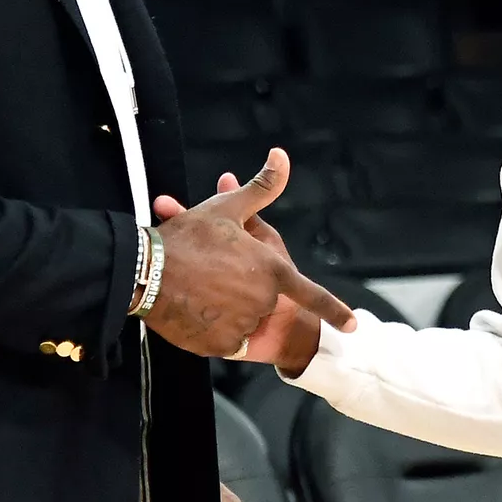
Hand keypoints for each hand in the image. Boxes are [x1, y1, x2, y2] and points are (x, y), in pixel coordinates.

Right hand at [154, 168, 325, 374]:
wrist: (147, 272)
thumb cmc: (190, 236)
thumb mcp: (229, 208)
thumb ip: (262, 187)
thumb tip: (282, 155)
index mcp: (273, 269)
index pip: (313, 294)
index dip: (335, 310)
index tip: (354, 325)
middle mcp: (264, 302)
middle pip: (262, 299)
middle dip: (240, 287)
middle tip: (210, 270)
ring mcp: (243, 326)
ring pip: (240, 318)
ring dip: (224, 308)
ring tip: (195, 286)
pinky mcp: (219, 346)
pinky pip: (221, 337)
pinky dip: (210, 326)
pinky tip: (190, 307)